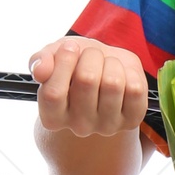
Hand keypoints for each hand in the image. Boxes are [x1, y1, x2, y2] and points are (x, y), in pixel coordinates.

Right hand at [29, 35, 147, 138]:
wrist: (105, 70)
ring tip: (107, 64)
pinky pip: (134, 89)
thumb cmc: (75, 64)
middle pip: (86, 80)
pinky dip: (130, 72)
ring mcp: (107, 126)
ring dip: (111, 62)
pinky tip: (123, 75)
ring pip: (113, 83)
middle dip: (90, 56)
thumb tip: (40, 71)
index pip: (53, 94)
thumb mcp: (54, 56)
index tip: (70, 47)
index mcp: (53, 117)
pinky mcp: (132, 120)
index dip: (63, 62)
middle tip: (91, 55)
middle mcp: (79, 127)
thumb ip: (41, 61)